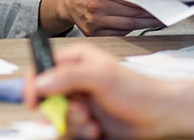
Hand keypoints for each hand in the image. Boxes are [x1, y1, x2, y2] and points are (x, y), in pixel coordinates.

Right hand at [23, 43, 185, 138]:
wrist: (160, 115)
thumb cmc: (137, 90)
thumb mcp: (101, 77)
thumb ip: (68, 77)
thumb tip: (40, 82)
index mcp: (76, 61)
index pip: (42, 68)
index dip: (33, 85)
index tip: (34, 102)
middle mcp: (75, 81)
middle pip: (47, 98)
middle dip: (59, 111)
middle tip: (80, 112)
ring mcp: (81, 101)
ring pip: (58, 117)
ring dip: (73, 124)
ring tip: (92, 123)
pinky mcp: (87, 120)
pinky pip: (71, 130)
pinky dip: (81, 133)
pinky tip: (97, 130)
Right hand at [39, 0, 166, 35]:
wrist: (71, 1)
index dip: (150, 3)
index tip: (165, 4)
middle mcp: (96, 9)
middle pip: (132, 15)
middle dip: (151, 15)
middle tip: (167, 13)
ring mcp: (94, 24)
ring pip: (128, 26)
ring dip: (146, 24)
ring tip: (159, 20)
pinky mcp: (94, 34)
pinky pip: (119, 34)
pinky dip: (132, 30)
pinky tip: (141, 24)